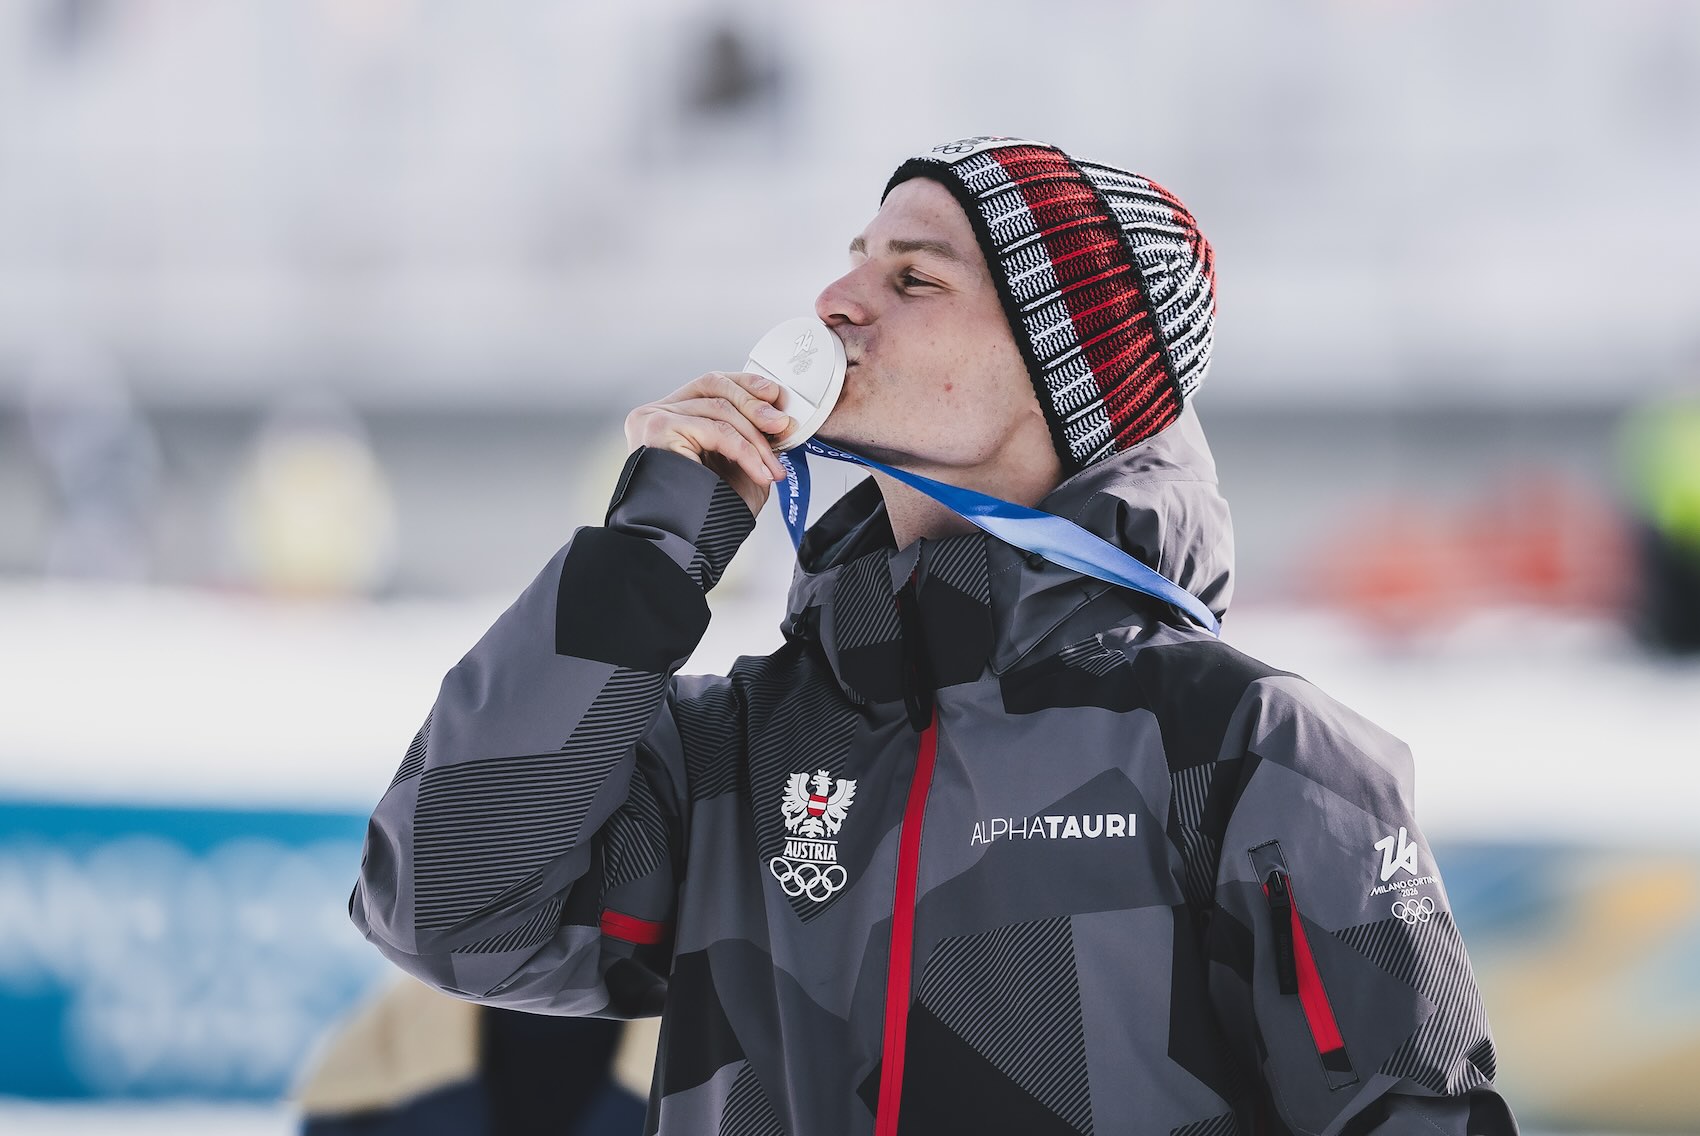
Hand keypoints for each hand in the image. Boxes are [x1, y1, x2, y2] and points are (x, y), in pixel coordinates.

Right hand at [624, 371, 792, 515]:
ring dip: (755, 439)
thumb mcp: (737, 466)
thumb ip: (750, 437)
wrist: (683, 546)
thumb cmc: (706, 513)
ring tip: (772, 466)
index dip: (746, 385)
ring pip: (719, 409)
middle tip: (782, 427)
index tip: (776, 396)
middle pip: (714, 385)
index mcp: (671, 416)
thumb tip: (779, 417)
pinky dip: (745, 451)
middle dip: (755, 405)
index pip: (711, 383)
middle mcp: (656, 413)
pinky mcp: (658, 429)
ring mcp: (653, 418)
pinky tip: (760, 473)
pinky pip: (716, 430)